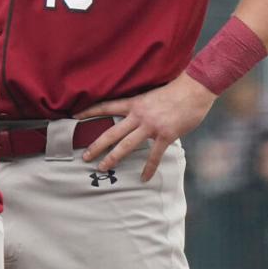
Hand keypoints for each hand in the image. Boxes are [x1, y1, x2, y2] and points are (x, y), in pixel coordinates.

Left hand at [76, 73, 216, 181]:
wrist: (193, 90)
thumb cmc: (175, 91)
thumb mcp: (151, 95)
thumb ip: (142, 108)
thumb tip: (136, 118)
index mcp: (134, 103)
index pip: (106, 106)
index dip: (89, 112)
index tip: (74, 116)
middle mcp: (138, 115)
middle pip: (111, 132)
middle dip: (96, 145)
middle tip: (84, 157)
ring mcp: (151, 126)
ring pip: (126, 145)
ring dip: (113, 157)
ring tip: (102, 167)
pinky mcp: (165, 135)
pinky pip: (154, 155)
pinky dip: (149, 168)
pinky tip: (143, 178)